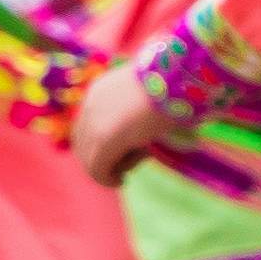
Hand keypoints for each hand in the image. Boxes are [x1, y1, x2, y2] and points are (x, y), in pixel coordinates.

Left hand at [72, 58, 176, 185]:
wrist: (177, 77)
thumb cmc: (175, 85)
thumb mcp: (149, 97)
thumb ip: (138, 111)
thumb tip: (143, 134)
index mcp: (99, 91)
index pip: (87, 123)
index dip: (99, 141)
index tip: (119, 150)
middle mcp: (90, 107)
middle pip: (83, 142)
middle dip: (100, 157)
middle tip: (121, 166)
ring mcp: (94, 124)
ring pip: (89, 156)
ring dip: (107, 166)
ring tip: (127, 169)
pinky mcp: (104, 142)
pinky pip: (96, 168)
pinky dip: (106, 178)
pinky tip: (119, 181)